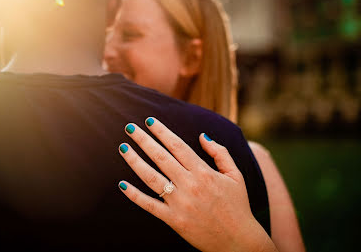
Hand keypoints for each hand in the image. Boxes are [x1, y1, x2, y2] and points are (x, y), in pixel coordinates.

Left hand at [117, 117, 276, 251]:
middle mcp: (190, 184)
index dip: (162, 131)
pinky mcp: (174, 220)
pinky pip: (150, 205)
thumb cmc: (237, 205)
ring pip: (151, 177)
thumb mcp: (235, 175)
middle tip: (130, 128)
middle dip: (144, 140)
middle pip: (161, 157)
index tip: (150, 121)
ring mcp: (180, 203)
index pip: (177, 146)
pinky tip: (122, 184)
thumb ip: (220, 153)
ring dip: (135, 161)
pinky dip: (134, 195)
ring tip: (123, 148)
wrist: (238, 241)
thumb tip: (202, 136)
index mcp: (204, 172)